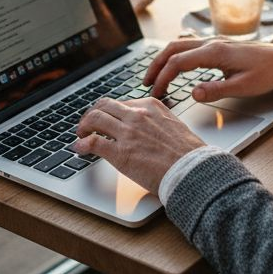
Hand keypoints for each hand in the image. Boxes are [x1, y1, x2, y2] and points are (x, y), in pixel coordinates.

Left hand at [74, 97, 206, 192]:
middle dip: (92, 114)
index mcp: (151, 106)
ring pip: (94, 119)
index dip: (109, 112)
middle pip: (103, 106)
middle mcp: (137, 115)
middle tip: (87, 125)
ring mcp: (127, 133)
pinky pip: (93, 142)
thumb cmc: (188, 153)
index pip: (121, 103)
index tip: (106, 119)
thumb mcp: (173, 125)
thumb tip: (145, 130)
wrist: (193, 170)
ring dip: (83, 126)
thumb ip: (156, 122)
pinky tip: (79, 148)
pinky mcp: (120, 152)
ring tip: (81, 135)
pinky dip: (82, 144)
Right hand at [144, 37, 272, 100]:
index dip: (163, 78)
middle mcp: (211, 43)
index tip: (156, 93)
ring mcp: (213, 41)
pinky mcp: (217, 45)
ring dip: (164, 58)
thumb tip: (193, 93)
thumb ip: (216, 90)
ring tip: (155, 76)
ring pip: (179, 44)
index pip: (178, 62)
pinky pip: (189, 45)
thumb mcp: (243, 87)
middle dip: (156, 65)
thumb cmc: (267, 73)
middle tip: (146, 83)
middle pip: (173, 49)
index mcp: (214, 53)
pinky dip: (175, 54)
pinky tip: (174, 64)